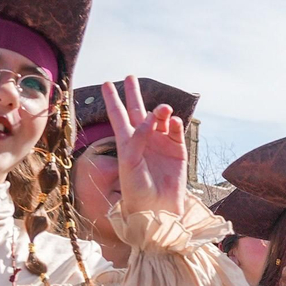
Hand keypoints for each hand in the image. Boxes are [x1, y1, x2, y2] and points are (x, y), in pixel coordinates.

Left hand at [104, 77, 187, 217]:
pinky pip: (177, 132)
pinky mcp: (178, 152)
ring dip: (161, 111)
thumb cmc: (136, 189)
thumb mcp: (130, 162)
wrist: (156, 209)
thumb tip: (153, 116)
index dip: (113, 100)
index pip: (118, 116)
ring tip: (163, 109)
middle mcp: (144, 140)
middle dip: (134, 94)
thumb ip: (139, 137)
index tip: (106, 83)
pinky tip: (174, 121)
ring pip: (161, 119)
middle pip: (138, 111)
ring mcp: (161, 145)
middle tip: (131, 77)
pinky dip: (176, 125)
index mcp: (127, 142)